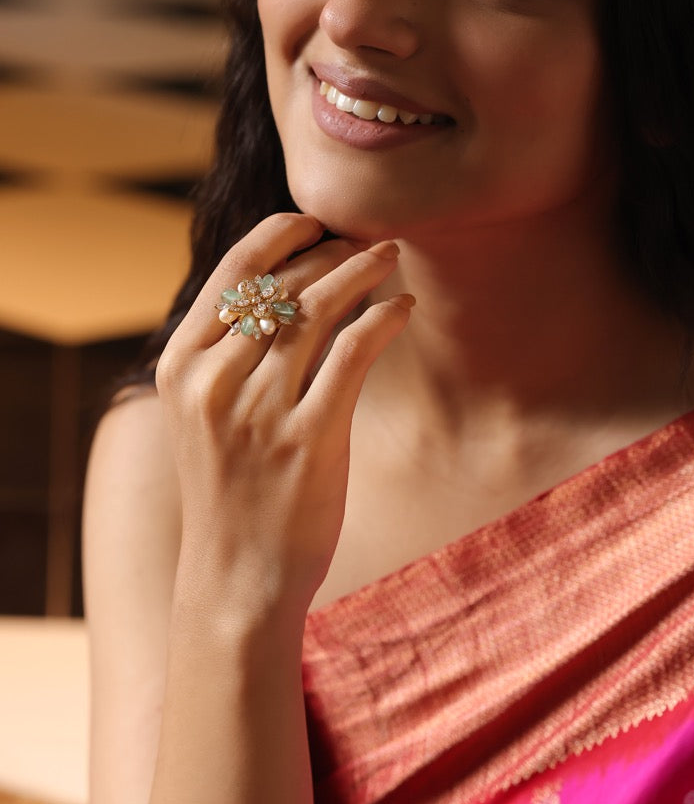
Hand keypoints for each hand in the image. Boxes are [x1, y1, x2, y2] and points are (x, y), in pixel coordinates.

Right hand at [155, 213, 412, 617]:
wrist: (235, 580)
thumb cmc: (230, 491)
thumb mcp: (204, 416)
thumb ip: (228, 354)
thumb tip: (280, 285)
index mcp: (181, 367)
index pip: (232, 270)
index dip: (280, 235)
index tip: (316, 224)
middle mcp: (214, 381)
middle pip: (282, 284)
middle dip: (330, 251)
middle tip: (366, 244)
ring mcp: (260, 411)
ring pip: (318, 310)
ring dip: (362, 272)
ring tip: (389, 258)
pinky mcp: (308, 439)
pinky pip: (353, 354)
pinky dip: (382, 319)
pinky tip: (401, 309)